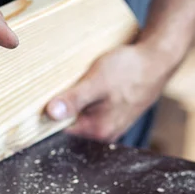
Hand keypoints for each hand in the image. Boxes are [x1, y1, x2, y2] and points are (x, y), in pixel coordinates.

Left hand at [45, 44, 172, 141]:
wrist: (158, 59)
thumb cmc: (131, 70)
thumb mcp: (97, 82)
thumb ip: (74, 99)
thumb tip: (51, 114)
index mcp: (97, 132)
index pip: (58, 132)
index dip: (43, 117)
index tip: (36, 103)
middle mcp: (103, 134)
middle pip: (67, 126)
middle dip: (57, 110)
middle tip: (57, 88)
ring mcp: (108, 124)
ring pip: (77, 117)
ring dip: (71, 103)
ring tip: (74, 85)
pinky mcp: (111, 114)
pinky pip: (88, 111)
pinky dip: (82, 100)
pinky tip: (85, 87)